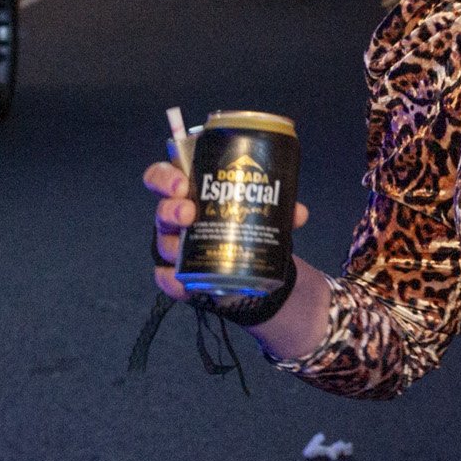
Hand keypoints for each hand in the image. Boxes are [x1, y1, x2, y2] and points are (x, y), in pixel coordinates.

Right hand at [145, 157, 331, 361]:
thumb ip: (281, 209)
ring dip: (174, 244)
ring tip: (192, 244)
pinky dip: (173, 281)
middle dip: (170, 209)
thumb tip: (298, 212)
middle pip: (162, 210)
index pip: (163, 178)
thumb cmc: (243, 225)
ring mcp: (174, 247)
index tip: (181, 182)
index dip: (164, 177)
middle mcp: (177, 219)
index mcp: (191, 193)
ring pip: (164, 243)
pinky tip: (184, 283)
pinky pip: (166, 278)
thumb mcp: (261, 211)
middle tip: (189, 211)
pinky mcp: (177, 275)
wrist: (247, 266)